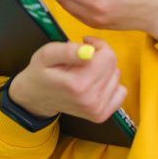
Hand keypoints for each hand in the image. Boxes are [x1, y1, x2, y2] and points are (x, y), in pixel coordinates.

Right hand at [8, 37, 124, 122]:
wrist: (36, 97)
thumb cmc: (41, 72)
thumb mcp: (47, 54)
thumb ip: (68, 51)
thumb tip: (90, 51)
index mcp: (78, 84)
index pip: (107, 55)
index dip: (97, 45)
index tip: (84, 43)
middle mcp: (90, 100)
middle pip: (113, 65)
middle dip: (100, 56)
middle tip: (83, 57)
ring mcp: (96, 109)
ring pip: (116, 76)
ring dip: (104, 69)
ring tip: (84, 71)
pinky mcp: (100, 115)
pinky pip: (121, 92)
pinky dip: (110, 84)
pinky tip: (94, 83)